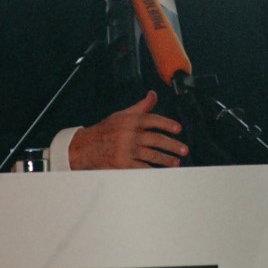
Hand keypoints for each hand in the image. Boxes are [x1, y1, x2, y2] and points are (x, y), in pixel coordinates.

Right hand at [68, 91, 187, 169]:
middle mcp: (129, 134)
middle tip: (183, 150)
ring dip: (166, 160)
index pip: (153, 120)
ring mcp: (126, 150)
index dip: (168, 124)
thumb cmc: (104, 131)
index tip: (178, 129)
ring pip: (152, 155)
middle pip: (156, 139)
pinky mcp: (122, 164)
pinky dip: (152, 171)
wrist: (84, 148)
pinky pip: (142, 168)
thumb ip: (141, 106)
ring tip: (175, 162)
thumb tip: (153, 95)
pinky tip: (160, 172)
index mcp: (130, 121)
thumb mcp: (122, 115)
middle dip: (173, 145)